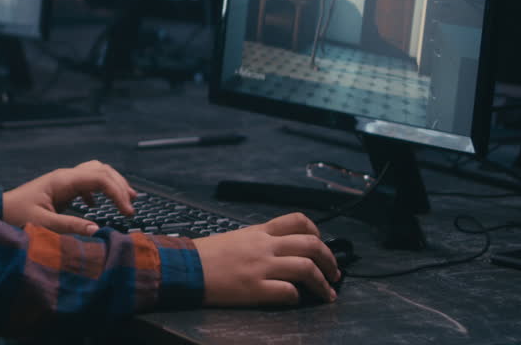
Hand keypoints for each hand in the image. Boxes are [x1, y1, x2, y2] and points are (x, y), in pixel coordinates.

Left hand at [3, 160, 136, 235]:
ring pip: (95, 173)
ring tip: (127, 199)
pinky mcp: (61, 189)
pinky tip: (97, 206)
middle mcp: (65, 176)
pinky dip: (98, 191)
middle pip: (101, 170)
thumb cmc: (15, 216)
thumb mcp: (42, 224)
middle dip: (119, 185)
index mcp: (63, 180)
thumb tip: (97, 230)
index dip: (117, 193)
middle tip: (131, 206)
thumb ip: (70, 225)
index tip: (128, 213)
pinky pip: (86, 182)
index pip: (99, 178)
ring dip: (112, 184)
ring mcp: (63, 181)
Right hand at [194, 212, 340, 306]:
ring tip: (328, 294)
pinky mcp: (255, 289)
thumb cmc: (208, 254)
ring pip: (306, 268)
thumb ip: (261, 239)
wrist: (185, 267)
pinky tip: (296, 300)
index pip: (298, 220)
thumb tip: (284, 249)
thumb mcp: (238, 237)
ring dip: (323, 283)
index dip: (318, 232)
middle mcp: (264, 246)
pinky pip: (288, 291)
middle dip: (330, 260)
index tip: (322, 245)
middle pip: (311, 244)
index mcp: (260, 231)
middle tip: (335, 273)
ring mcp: (261, 267)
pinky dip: (297, 297)